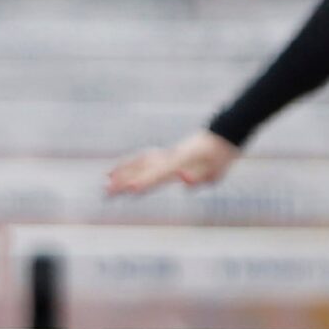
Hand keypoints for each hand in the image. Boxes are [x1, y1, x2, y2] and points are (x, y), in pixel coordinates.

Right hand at [106, 128, 238, 196]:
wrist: (222, 135)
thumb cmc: (219, 157)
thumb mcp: (216, 170)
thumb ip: (200, 177)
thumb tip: (184, 180)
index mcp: (182, 161)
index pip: (160, 173)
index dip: (147, 181)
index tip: (132, 190)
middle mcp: (169, 157)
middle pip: (143, 169)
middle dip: (126, 181)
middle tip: (107, 192)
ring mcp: (165, 155)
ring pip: (139, 163)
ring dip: (122, 173)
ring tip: (106, 183)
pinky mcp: (164, 155)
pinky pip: (141, 160)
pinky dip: (128, 165)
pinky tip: (117, 172)